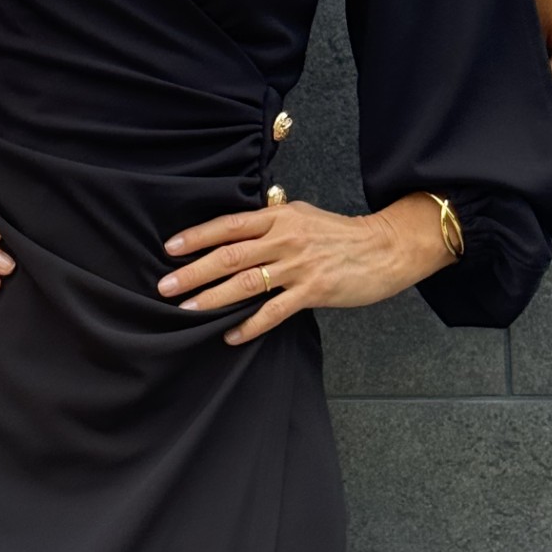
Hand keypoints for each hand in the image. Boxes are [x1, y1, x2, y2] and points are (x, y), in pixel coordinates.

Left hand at [155, 199, 419, 345]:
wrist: (387, 247)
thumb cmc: (341, 233)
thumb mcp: (303, 216)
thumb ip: (271, 223)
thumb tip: (236, 232)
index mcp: (279, 217)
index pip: (229, 225)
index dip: (197, 237)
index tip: (170, 249)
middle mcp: (285, 238)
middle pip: (230, 255)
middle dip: (194, 272)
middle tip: (165, 286)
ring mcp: (299, 266)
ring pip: (246, 283)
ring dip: (213, 298)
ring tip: (188, 310)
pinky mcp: (314, 291)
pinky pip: (274, 311)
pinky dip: (250, 324)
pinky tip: (231, 335)